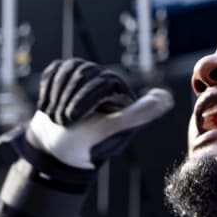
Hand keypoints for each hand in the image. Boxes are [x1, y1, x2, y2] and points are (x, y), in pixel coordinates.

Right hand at [25, 58, 173, 169]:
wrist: (53, 147)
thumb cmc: (82, 141)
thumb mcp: (110, 129)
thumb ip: (138, 114)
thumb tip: (167, 98)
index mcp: (119, 92)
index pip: (103, 81)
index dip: (84, 99)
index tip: (74, 119)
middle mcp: (104, 80)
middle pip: (84, 72)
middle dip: (70, 98)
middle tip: (64, 121)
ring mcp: (84, 74)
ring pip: (69, 68)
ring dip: (58, 94)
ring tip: (57, 115)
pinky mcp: (65, 72)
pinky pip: (55, 69)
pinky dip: (49, 88)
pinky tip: (50, 104)